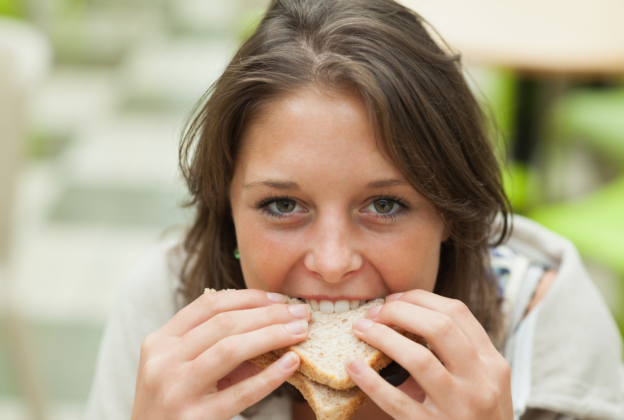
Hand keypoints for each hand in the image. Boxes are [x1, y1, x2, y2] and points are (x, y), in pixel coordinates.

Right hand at [131, 289, 309, 419]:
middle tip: (300, 312)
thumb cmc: (174, 406)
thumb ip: (220, 347)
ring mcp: (177, 390)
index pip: (208, 304)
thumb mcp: (185, 370)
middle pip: (224, 323)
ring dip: (272, 335)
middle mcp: (163, 361)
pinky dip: (270, 376)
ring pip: (231, 349)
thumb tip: (274, 327)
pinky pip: (241, 393)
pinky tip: (291, 363)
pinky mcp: (195, 418)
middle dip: (269, 314)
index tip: (280, 299)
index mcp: (160, 342)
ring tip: (300, 332)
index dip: (249, 297)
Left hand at [344, 290, 511, 419]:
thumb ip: (453, 354)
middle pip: (439, 327)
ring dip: (383, 338)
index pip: (457, 313)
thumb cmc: (475, 417)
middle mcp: (481, 382)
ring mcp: (460, 408)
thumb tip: (400, 321)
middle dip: (400, 312)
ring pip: (419, 360)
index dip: (420, 299)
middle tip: (374, 313)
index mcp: (492, 363)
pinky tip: (352, 366)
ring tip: (361, 330)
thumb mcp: (479, 382)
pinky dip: (371, 381)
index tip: (393, 299)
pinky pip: (397, 402)